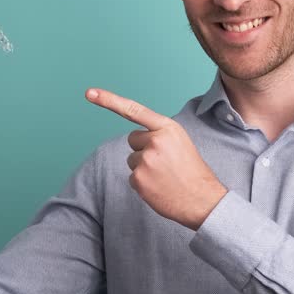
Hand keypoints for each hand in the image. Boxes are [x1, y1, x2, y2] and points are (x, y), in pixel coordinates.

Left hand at [86, 87, 226, 230]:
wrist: (203, 200)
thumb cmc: (191, 170)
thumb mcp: (180, 142)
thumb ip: (159, 135)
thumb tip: (136, 140)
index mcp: (167, 128)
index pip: (133, 110)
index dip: (109, 100)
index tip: (90, 93)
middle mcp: (154, 141)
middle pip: (132, 139)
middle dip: (143, 149)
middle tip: (165, 162)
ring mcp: (145, 160)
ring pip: (132, 159)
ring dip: (144, 167)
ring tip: (165, 176)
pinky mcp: (138, 179)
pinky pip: (132, 177)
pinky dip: (143, 183)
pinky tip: (160, 187)